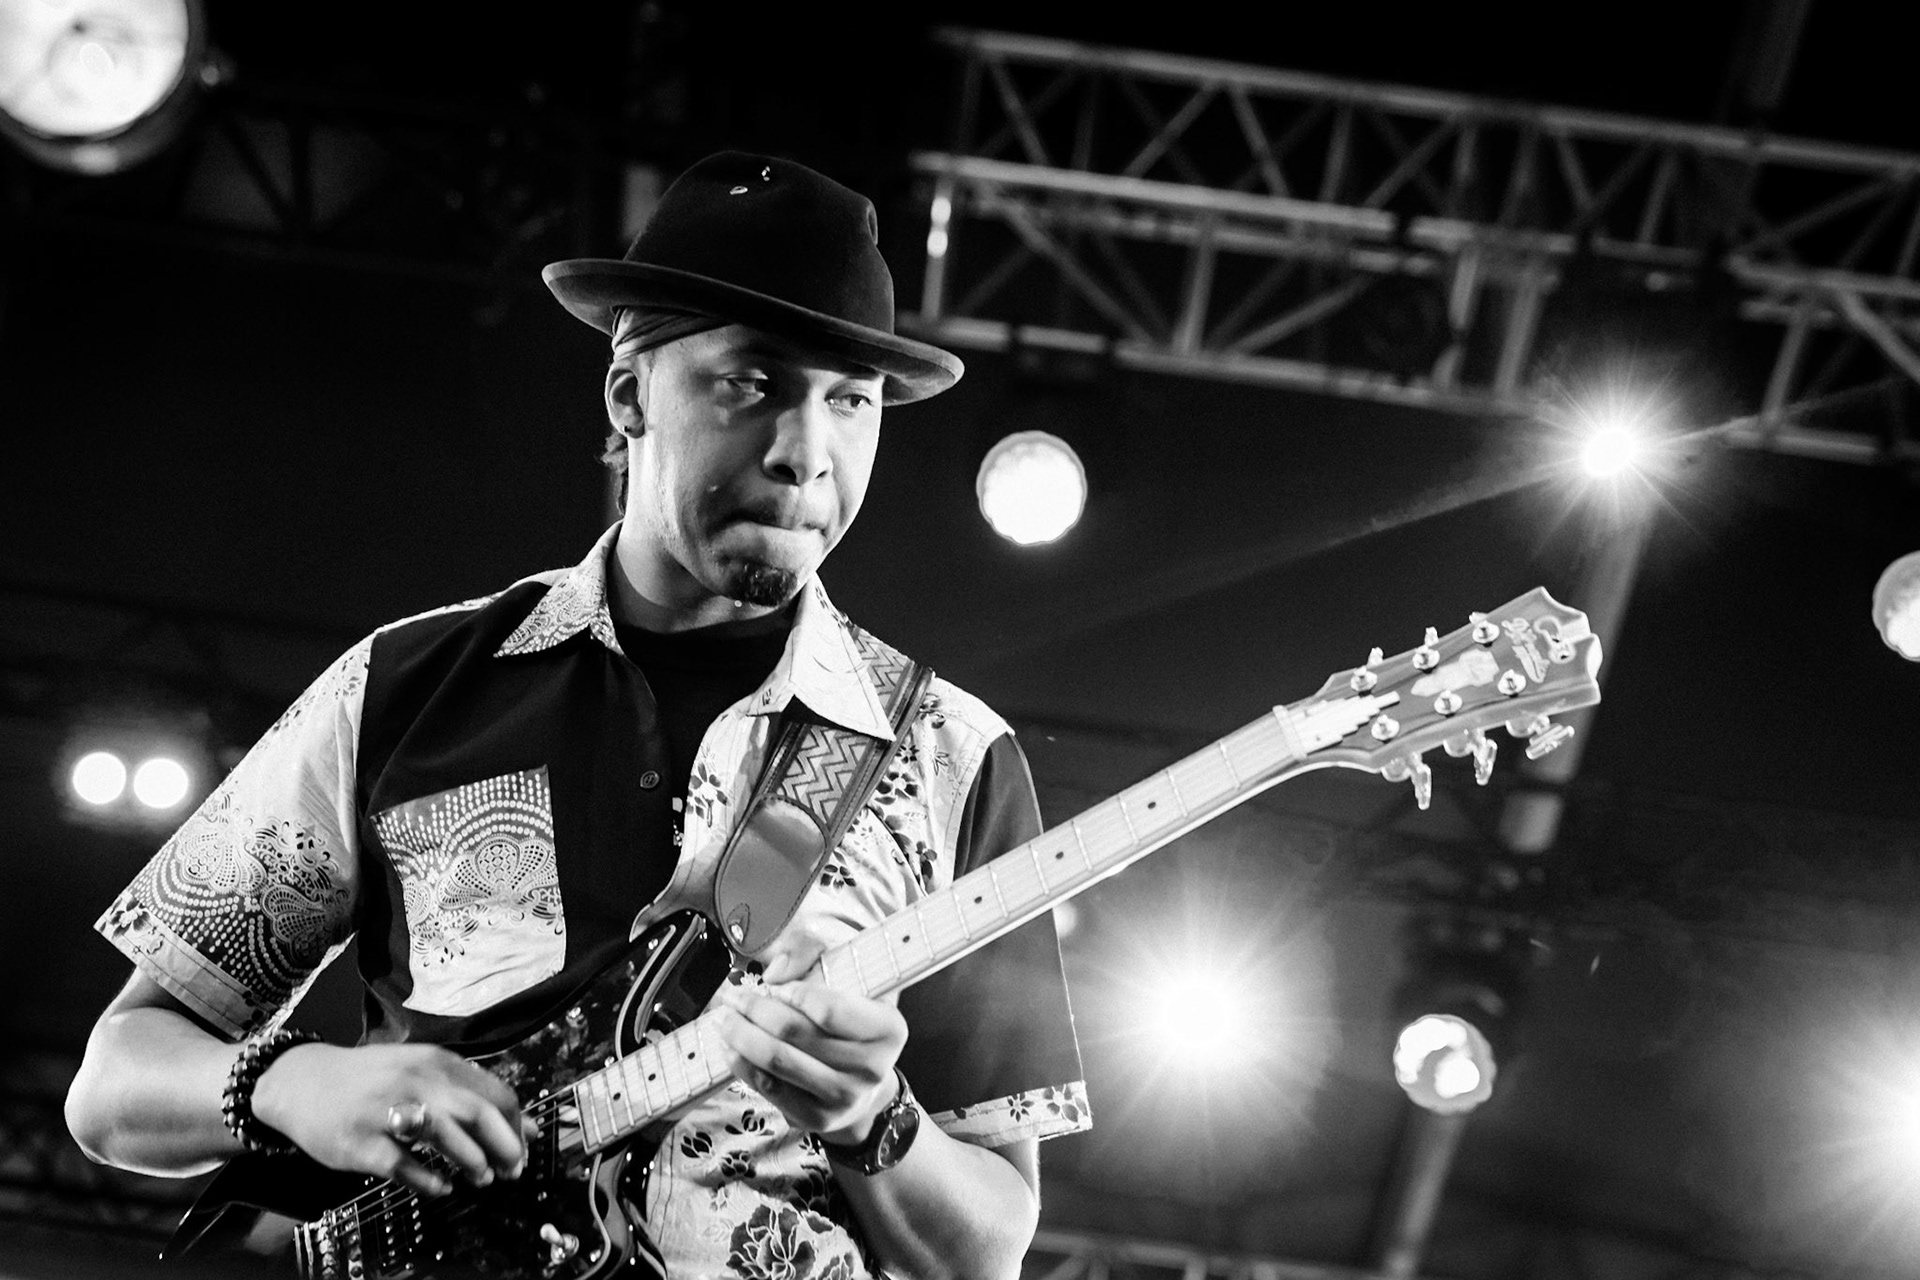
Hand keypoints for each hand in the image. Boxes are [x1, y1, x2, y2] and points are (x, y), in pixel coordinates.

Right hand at [251, 1043, 529, 1197]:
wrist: (301, 1082)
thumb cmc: (373, 1080)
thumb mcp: (421, 1071)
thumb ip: (469, 1092)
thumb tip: (526, 1125)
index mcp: (436, 1062)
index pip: (494, 1092)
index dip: (517, 1124)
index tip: (525, 1146)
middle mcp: (415, 1081)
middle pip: (477, 1112)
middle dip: (505, 1145)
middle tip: (514, 1169)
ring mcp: (386, 1110)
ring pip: (444, 1135)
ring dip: (473, 1161)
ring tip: (483, 1177)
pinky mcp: (360, 1142)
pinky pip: (402, 1164)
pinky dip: (428, 1179)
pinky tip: (441, 1187)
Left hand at [714, 943, 907, 1145]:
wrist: (862, 1079)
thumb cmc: (850, 1017)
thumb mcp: (846, 973)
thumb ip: (811, 952)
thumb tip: (775, 973)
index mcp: (888, 1028)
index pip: (830, 1010)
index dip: (794, 994)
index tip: (773, 985)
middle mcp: (872, 1067)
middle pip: (795, 1033)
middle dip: (754, 1009)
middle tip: (732, 996)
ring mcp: (844, 1097)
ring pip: (777, 1062)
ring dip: (741, 1036)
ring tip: (726, 1019)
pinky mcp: (817, 1118)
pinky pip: (769, 1088)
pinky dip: (743, 1064)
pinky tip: (731, 1047)